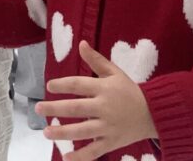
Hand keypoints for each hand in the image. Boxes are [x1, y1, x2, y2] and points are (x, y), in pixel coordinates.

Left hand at [38, 41, 156, 159]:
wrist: (154, 114)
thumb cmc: (130, 91)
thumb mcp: (115, 72)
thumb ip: (96, 60)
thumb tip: (81, 43)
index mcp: (104, 88)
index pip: (78, 85)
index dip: (62, 85)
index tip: (49, 86)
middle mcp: (105, 108)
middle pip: (76, 108)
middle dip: (55, 108)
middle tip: (38, 109)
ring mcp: (108, 127)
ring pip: (82, 131)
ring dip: (63, 132)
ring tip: (46, 132)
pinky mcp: (112, 143)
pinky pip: (94, 152)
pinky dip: (81, 157)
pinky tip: (66, 158)